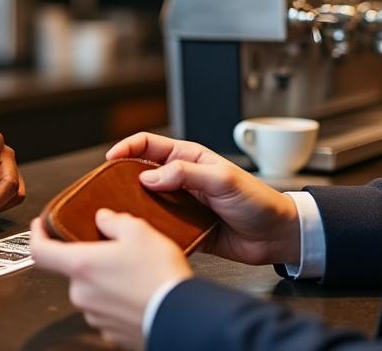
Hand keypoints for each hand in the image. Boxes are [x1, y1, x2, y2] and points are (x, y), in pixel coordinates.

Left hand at [30, 212, 190, 349]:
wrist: (182, 316)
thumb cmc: (160, 276)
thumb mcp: (139, 232)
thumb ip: (115, 221)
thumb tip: (105, 218)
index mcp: (81, 265)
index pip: (40, 251)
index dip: (36, 235)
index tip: (40, 226)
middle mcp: (82, 294)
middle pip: (75, 270)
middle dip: (92, 259)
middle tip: (116, 250)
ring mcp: (95, 316)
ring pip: (93, 291)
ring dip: (107, 281)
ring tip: (135, 273)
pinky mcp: (110, 332)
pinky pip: (108, 310)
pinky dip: (119, 300)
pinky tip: (139, 293)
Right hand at [107, 132, 300, 265]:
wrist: (276, 235)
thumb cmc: (258, 200)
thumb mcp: (223, 180)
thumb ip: (187, 174)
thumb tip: (149, 176)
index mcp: (189, 158)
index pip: (149, 145)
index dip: (127, 148)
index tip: (111, 159)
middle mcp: (182, 179)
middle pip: (141, 174)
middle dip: (121, 179)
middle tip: (105, 190)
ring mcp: (181, 204)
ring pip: (147, 202)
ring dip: (133, 208)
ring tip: (117, 215)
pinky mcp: (184, 229)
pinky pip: (159, 228)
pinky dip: (148, 232)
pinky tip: (141, 237)